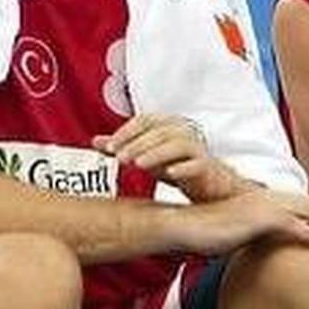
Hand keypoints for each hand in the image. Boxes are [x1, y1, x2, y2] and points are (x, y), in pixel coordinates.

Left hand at [93, 114, 247, 202]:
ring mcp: (198, 149)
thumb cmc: (178, 167)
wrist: (212, 187)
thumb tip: (96, 142)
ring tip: (138, 164)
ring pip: (178, 144)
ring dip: (156, 153)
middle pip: (160, 131)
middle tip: (119, 158)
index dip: (126, 132)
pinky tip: (169, 174)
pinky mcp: (208, 168)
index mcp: (168, 126)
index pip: (145, 121)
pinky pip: (197, 164)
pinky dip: (183, 167)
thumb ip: (124, 148)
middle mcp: (184, 133)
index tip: (109, 147)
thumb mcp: (147, 156)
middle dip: (137, 144)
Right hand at [173, 187, 308, 254]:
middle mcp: (264, 199)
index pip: (297, 204)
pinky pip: (290, 226)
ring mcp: (261, 207)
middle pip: (308, 204)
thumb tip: (259, 252)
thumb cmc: (202, 234)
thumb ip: (250, 238)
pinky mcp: (256, 219)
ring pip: (305, 211)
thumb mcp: (232, 234)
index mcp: (259, 200)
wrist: (181, 227)